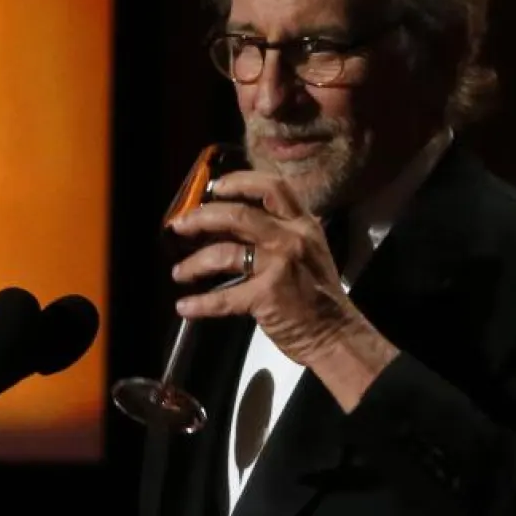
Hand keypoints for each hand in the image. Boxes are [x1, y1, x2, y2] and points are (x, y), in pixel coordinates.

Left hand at [169, 170, 354, 365]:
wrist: (336, 334)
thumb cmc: (319, 295)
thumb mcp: (308, 251)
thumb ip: (278, 233)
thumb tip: (231, 223)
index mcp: (302, 224)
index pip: (272, 187)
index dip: (239, 181)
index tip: (214, 187)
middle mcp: (292, 238)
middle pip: (237, 214)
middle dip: (201, 218)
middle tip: (180, 226)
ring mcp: (280, 265)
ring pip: (224, 253)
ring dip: (194, 263)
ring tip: (179, 272)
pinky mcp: (267, 295)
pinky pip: (224, 296)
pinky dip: (200, 303)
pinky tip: (185, 307)